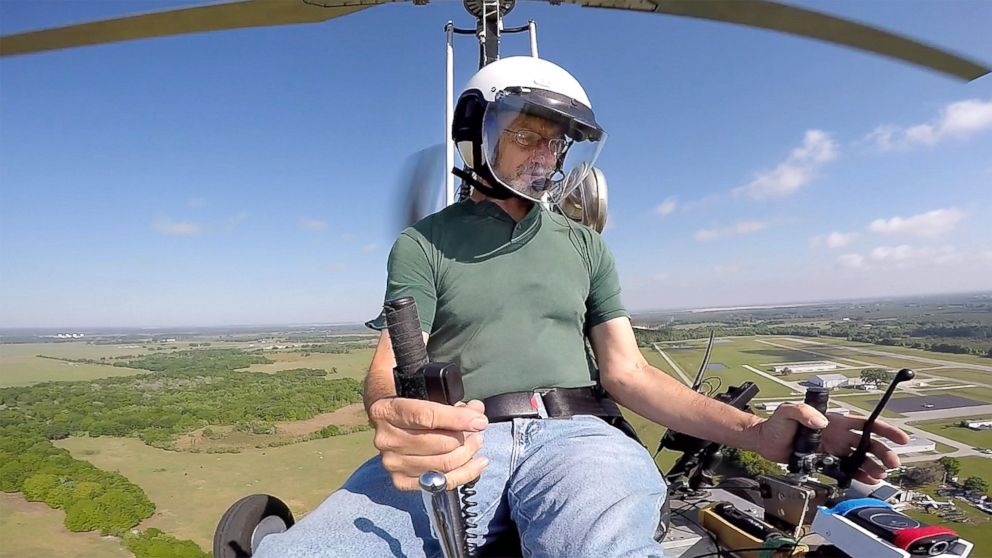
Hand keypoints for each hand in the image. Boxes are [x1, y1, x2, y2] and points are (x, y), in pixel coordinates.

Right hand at [368, 397, 488, 490]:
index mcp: (387, 410)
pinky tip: (475, 464)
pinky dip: (463, 474)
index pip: (427, 417)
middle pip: (439, 444)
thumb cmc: (408, 402)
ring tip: (476, 443)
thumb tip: (476, 410)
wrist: (386, 421)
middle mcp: (386, 439)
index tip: (479, 421)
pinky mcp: (400, 480)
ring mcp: (392, 462)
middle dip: (466, 438)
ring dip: (467, 455)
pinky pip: (440, 483)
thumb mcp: (423, 391)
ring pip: (442, 465)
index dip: (457, 419)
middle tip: (478, 431)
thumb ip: (449, 396)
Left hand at [752, 403, 909, 483]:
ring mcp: (832, 449)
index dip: (884, 429)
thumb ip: (803, 412)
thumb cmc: (776, 423)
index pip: (864, 424)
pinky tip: (866, 480)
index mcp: (834, 421)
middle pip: (867, 443)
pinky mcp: (825, 462)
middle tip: (892, 463)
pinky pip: (845, 469)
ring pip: (859, 458)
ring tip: (880, 475)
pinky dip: (857, 475)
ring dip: (872, 466)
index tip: (900, 437)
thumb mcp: (788, 411)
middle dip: (882, 452)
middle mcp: (837, 435)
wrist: (765, 441)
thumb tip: (821, 422)